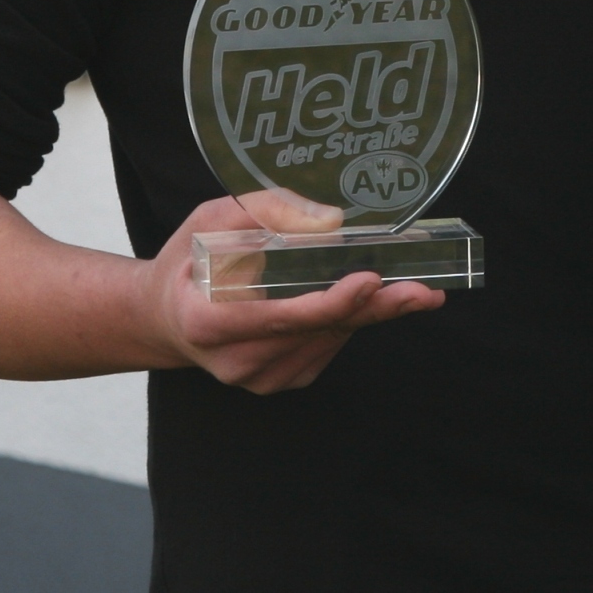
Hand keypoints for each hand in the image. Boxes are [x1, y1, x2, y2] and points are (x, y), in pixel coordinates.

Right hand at [138, 189, 443, 393]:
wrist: (166, 314)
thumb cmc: (191, 259)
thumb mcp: (213, 218)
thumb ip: (268, 211)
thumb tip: (332, 222)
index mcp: (208, 322)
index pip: (276, 316)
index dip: (327, 303)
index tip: (368, 280)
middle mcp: (234, 360)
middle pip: (316, 331)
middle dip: (375, 309)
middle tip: (425, 291)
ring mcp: (258, 378)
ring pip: (328, 340)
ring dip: (371, 314)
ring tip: (411, 288)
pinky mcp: (280, 381)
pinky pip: (326, 348)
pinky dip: (349, 322)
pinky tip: (361, 300)